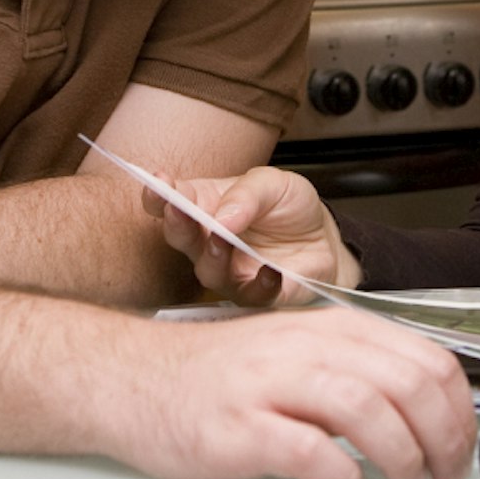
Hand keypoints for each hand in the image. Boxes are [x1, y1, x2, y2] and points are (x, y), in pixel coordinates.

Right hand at [116, 308, 475, 478]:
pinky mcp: (237, 427)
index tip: (461, 444)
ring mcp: (270, 385)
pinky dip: (339, 473)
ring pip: (365, 408)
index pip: (425, 358)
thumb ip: (359, 369)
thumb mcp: (300, 353)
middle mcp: (305, 347)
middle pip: (406, 383)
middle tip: (445, 474)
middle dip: (443, 438)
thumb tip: (427, 408)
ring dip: (402, 456)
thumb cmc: (221, 377)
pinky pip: (306, 449)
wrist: (133, 379)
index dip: (459, 409)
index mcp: (331, 329)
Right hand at [146, 167, 360, 304]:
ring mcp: (229, 270)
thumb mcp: (273, 183)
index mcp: (206, 205)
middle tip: (178, 210)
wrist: (323, 238)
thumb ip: (247, 193)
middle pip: (181, 237)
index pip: (171, 201)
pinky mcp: (256, 294)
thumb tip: (222, 216)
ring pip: (208, 270)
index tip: (156, 184)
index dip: (158, 194)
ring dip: (212, 255)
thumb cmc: (289, 207)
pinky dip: (260, 284)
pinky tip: (271, 270)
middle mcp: (208, 241)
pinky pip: (252, 295)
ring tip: (222, 238)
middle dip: (177, 224)